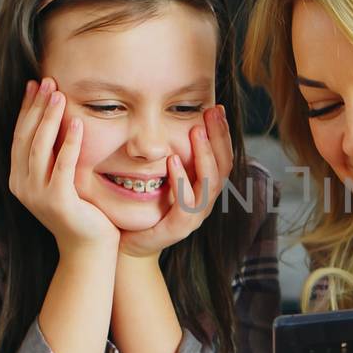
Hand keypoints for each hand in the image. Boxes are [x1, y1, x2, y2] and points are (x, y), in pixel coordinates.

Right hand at [8, 78, 117, 253]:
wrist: (88, 249)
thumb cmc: (80, 212)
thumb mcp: (60, 180)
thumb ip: (53, 156)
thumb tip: (58, 120)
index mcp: (19, 179)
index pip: (20, 136)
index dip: (26, 109)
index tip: (35, 84)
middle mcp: (22, 186)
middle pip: (26, 137)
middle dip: (36, 107)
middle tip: (48, 81)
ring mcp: (37, 195)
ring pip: (40, 148)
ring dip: (49, 118)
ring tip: (59, 94)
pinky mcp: (58, 201)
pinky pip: (63, 165)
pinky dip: (70, 143)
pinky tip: (77, 122)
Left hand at [118, 104, 233, 259]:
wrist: (128, 244)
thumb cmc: (144, 208)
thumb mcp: (160, 177)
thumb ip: (171, 154)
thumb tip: (172, 120)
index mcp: (203, 188)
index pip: (223, 157)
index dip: (222, 133)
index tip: (217, 108)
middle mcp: (204, 201)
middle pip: (224, 167)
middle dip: (219, 137)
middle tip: (213, 112)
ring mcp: (194, 216)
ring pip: (210, 184)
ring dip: (204, 155)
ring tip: (196, 131)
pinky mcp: (178, 228)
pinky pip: (186, 204)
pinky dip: (181, 181)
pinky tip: (172, 161)